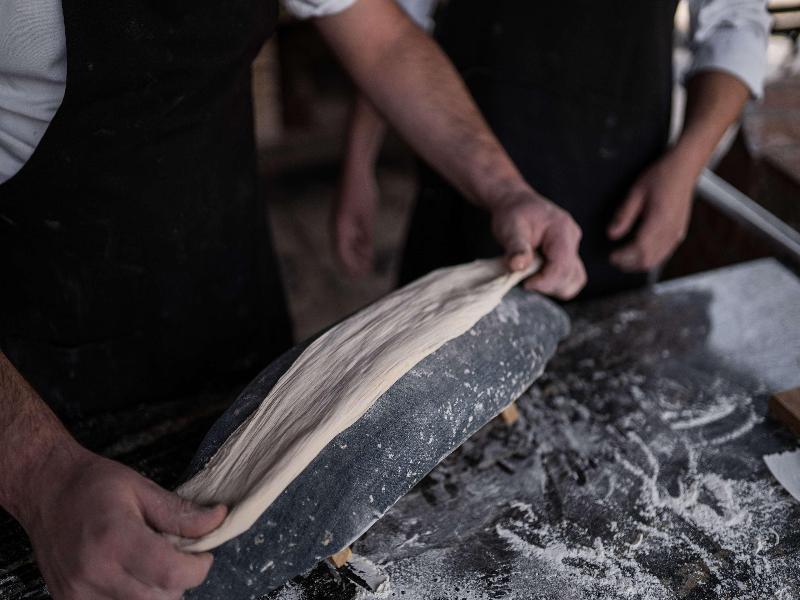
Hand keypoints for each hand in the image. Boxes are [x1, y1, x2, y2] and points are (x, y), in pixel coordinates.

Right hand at [21, 445, 225, 599]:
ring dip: (157, 592)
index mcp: (116, 538)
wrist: (44, 491)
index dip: (198, 568)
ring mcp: (78, 593)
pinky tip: (131, 575)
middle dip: (180, 580)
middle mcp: (94, 572)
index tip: (203, 554)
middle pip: (160, 599)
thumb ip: (180, 512)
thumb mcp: (141, 488)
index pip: (172, 574)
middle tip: (178, 555)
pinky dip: (133, 597)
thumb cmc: (92, 485)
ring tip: (151, 563)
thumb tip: (218, 520)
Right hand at [333, 164, 377, 277]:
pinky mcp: (347, 216)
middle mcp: (338, 226)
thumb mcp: (368, 216)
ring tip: (368, 265)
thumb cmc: (362, 191)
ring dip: (357, 255)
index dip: (350, 267)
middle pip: (343, 252)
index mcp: (339, 227)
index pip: (341, 254)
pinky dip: (359, 244)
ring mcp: (341, 221)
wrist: (356, 170)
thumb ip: (366, 235)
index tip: (359, 276)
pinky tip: (367, 250)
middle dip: (353, 263)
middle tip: (365, 274)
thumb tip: (366, 252)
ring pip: (348, 244)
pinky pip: (351, 235)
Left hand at [490, 190, 585, 299]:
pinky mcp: (568, 256)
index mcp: (562, 230)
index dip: (545, 281)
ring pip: (574, 280)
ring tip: (531, 279)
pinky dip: (554, 283)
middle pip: (572, 276)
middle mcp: (572, 239)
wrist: (516, 204)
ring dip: (553, 287)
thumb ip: (516, 247)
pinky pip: (569, 277)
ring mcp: (572, 248)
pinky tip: (537, 277)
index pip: (562, 266)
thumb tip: (518, 267)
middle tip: (525, 281)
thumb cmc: (513, 213)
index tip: (525, 283)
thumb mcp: (510, 227)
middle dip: (548, 285)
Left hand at [608, 152, 695, 271]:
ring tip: (623, 258)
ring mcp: (677, 233)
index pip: (639, 249)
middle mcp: (671, 231)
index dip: (623, 257)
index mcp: (659, 221)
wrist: (685, 168)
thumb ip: (623, 215)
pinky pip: (664, 254)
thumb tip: (612, 234)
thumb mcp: (636, 192)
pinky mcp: (679, 233)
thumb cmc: (662, 176)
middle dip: (629, 264)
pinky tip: (638, 252)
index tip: (611, 256)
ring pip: (656, 260)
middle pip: (648, 260)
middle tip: (614, 259)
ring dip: (638, 263)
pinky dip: (649, 258)